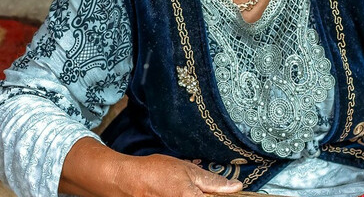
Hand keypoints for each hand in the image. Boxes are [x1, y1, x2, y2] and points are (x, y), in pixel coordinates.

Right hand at [112, 154, 242, 196]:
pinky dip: (182, 195)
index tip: (230, 192)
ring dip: (193, 195)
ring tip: (179, 188)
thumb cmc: (154, 172)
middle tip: (190, 187)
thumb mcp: (187, 170)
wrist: (127, 181)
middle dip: (204, 193)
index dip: (223, 195)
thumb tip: (236, 187)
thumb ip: (213, 181)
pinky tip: (174, 192)